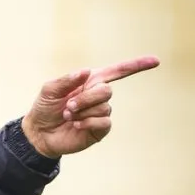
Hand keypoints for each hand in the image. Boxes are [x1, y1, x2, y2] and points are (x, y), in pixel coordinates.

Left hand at [21, 55, 158, 158]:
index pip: (117, 71)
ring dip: (83, 112)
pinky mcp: (99, 129)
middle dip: (85, 98)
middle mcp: (98, 96)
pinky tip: (77, 125)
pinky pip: (104, 122)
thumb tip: (86, 71)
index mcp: (90, 82)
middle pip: (106, 90)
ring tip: (68, 116)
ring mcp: (100, 113)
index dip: (136, 65)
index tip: (156, 61)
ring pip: (104, 107)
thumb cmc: (44, 108)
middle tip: (68, 107)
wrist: (39, 133)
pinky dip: (89, 122)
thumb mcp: (49, 90)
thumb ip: (66, 79)